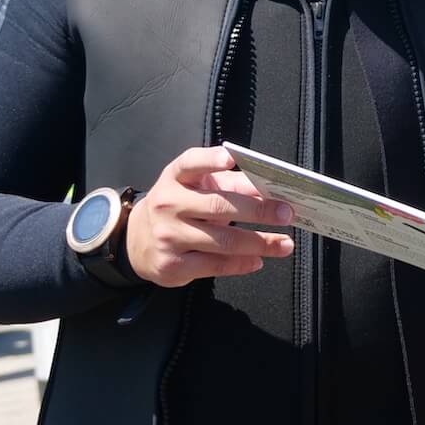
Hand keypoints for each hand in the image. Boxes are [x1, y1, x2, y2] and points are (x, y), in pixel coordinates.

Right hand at [125, 146, 295, 287]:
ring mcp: (169, 236)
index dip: (210, 160)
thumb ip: (232, 184)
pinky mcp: (173, 265)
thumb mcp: (197, 186)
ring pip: (223, 241)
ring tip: (285, 244)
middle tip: (287, 213)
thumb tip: (270, 190)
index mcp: (176, 178)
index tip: (231, 158)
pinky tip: (259, 259)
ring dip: (261, 243)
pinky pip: (216, 265)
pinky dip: (242, 264)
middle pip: (219, 206)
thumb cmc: (181, 205)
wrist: (138, 240)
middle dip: (258, 210)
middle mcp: (169, 204)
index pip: (190, 163)